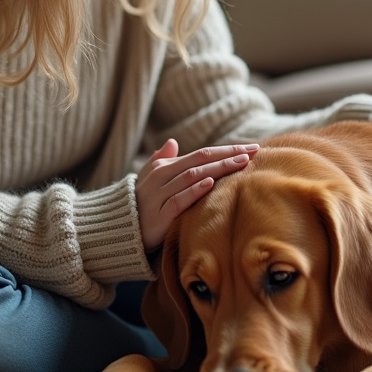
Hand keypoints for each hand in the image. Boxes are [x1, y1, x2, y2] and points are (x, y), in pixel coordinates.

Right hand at [136, 139, 257, 249]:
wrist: (118, 228)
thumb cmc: (140, 203)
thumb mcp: (149, 179)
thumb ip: (162, 160)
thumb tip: (172, 142)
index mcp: (164, 166)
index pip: (201, 154)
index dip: (227, 150)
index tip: (250, 147)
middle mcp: (162, 177)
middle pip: (200, 161)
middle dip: (228, 155)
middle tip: (253, 151)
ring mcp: (159, 195)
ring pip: (192, 176)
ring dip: (218, 168)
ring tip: (240, 163)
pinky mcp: (158, 216)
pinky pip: (178, 200)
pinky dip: (194, 190)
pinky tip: (210, 183)